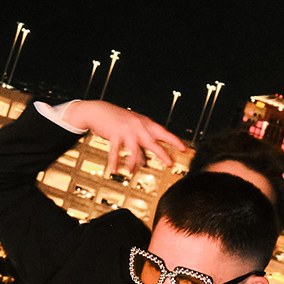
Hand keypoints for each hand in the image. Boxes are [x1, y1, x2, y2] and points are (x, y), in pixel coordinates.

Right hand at [57, 98, 183, 181]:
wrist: (98, 111)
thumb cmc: (116, 122)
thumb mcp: (131, 132)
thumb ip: (138, 147)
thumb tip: (143, 163)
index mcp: (144, 124)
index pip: (163, 133)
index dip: (174, 141)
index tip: (185, 149)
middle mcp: (138, 126)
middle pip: (152, 142)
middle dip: (162, 154)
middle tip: (170, 164)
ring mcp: (127, 129)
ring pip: (133, 148)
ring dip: (132, 162)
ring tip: (131, 172)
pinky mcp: (114, 133)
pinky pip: (115, 150)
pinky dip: (114, 161)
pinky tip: (114, 170)